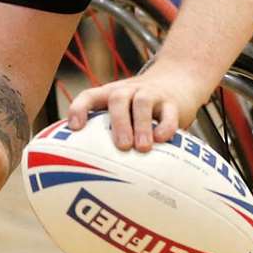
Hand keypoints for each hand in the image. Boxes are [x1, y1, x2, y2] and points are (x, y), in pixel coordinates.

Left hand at [65, 66, 208, 151]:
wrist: (177, 80)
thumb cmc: (139, 109)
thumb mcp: (122, 111)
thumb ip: (107, 133)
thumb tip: (90, 171)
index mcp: (110, 94)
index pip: (89, 95)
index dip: (79, 109)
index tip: (75, 128)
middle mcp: (129, 91)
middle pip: (118, 98)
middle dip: (118, 122)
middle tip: (121, 146)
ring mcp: (151, 94)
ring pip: (143, 102)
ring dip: (141, 125)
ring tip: (143, 148)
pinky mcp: (173, 102)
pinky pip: (170, 111)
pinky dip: (166, 126)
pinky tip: (163, 140)